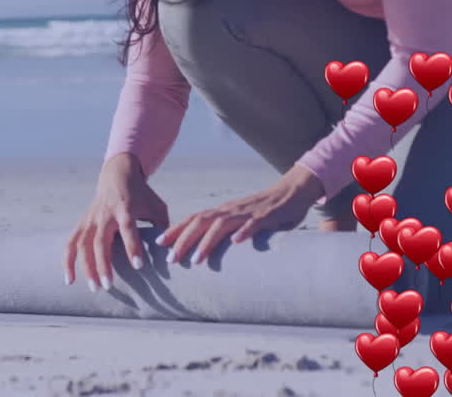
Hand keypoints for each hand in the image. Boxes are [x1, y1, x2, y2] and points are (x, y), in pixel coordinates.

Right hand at [64, 152, 169, 291]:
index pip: (128, 228)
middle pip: (100, 241)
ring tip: (94, 288)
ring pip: (83, 245)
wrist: (117, 175)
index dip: (132, 247)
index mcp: (125, 208)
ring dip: (86, 267)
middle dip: (103, 264)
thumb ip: (163, 227)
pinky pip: (71, 244)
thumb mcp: (156, 205)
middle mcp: (105, 215)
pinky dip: (68, 262)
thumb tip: (171, 253)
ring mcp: (91, 219)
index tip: (139, 266)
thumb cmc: (142, 194)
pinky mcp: (82, 223)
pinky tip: (70, 281)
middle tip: (108, 286)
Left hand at [154, 164, 325, 264]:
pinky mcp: (266, 216)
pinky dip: (243, 232)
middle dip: (183, 240)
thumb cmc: (265, 210)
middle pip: (201, 222)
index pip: (193, 219)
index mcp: (223, 211)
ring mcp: (248, 213)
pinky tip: (236, 242)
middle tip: (171, 259)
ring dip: (207, 242)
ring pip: (222, 225)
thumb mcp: (241, 221)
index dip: (175, 230)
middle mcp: (230, 210)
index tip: (158, 244)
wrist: (292, 191)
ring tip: (196, 260)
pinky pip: (253, 224)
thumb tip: (209, 251)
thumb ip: (226, 232)